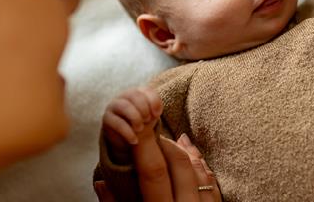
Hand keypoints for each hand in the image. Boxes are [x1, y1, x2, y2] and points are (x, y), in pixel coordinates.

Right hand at [94, 134, 221, 201]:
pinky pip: (213, 185)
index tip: (141, 128)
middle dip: (166, 143)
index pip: (153, 171)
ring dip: (186, 152)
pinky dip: (203, 167)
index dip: (147, 146)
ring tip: (175, 140)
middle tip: (155, 131)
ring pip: (199, 171)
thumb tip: (101, 182)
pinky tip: (195, 157)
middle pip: (179, 165)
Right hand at [102, 86, 162, 160]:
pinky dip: (128, 132)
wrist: (126, 138)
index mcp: (137, 93)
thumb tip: (155, 112)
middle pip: (134, 95)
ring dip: (135, 117)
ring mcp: (113, 105)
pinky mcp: (107, 118)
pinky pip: (117, 122)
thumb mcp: (151, 117)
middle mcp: (124, 96)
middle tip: (147, 120)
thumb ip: (155, 111)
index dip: (154, 101)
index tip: (158, 114)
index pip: (146, 90)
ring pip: (124, 106)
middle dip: (143, 108)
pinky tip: (134, 140)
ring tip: (140, 129)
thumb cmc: (142, 123)